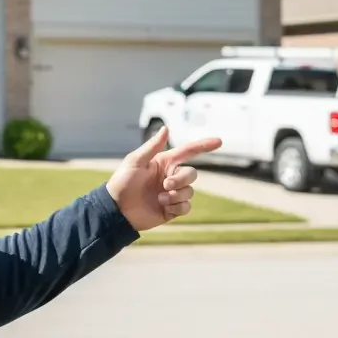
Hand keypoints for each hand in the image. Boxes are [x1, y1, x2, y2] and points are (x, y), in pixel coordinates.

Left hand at [106, 126, 221, 232]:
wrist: (117, 209)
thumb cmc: (123, 182)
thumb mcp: (135, 161)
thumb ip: (152, 146)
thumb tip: (166, 128)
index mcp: (164, 163)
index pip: (188, 152)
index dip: (203, 146)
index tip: (219, 141)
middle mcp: (170, 177)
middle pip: (192, 174)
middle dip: (181, 180)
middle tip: (165, 185)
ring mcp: (172, 193)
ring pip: (189, 191)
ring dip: (176, 195)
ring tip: (159, 198)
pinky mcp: (172, 209)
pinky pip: (186, 206)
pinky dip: (177, 207)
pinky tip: (163, 207)